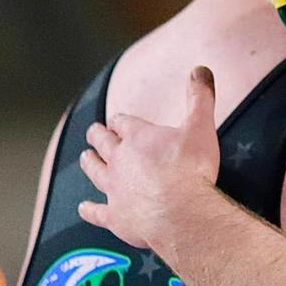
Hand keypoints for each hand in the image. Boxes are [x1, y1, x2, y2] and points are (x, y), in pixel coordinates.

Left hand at [79, 67, 219, 248]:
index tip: (119, 120)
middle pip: (103, 143)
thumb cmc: (193, 169)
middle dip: (98, 136)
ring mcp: (115, 188)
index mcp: (138, 137)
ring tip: (86, 157)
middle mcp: (120, 160)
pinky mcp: (115, 216)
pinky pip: (96, 211)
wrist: (183, 213)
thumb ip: (200, 98)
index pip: (123, 122)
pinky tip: (84, 207)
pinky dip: (89, 209)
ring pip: (95, 171)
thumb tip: (200, 69)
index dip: (121, 120)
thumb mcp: (201, 126)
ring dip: (90, 163)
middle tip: (94, 132)